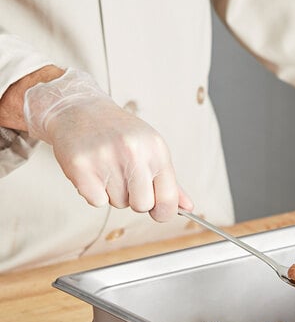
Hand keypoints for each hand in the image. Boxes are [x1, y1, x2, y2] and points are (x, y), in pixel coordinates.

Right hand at [23, 68, 192, 220]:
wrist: (79, 109)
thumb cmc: (120, 133)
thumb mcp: (152, 149)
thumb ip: (170, 181)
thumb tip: (188, 207)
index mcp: (156, 149)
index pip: (168, 198)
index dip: (164, 212)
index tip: (158, 212)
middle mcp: (133, 152)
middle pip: (143, 205)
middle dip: (135, 200)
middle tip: (126, 180)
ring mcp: (106, 158)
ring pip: (118, 204)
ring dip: (113, 193)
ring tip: (107, 168)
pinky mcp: (81, 166)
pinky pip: (96, 201)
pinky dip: (94, 193)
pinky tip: (93, 172)